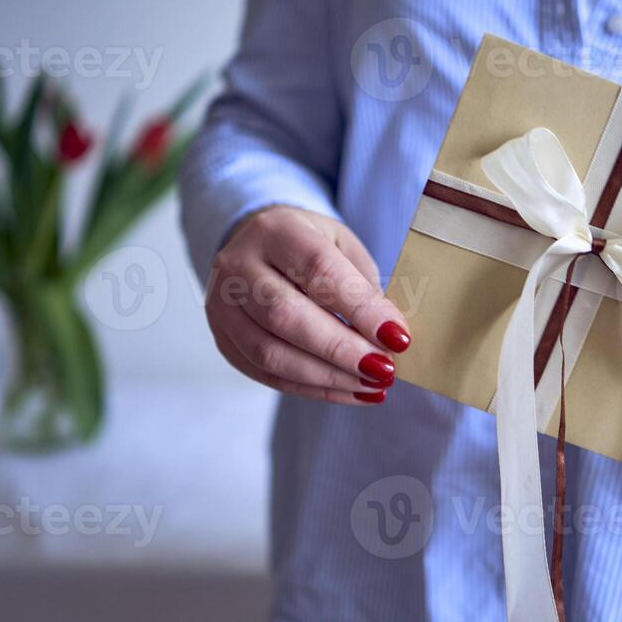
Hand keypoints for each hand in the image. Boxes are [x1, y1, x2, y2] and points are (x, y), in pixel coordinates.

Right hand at [204, 205, 411, 404]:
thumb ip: (363, 286)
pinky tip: (351, 391)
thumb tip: (389, 336)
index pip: (318, 270)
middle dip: (342, 350)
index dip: (360, 308)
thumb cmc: (309, 247)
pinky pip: (267, 375)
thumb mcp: (342, 247)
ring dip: (329, 377)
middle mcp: (238, 265)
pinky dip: (314, 389)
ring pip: (270, 353)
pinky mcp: (224, 341)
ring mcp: (222, 307)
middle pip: (286, 316)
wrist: (255, 245)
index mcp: (275, 230)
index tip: (398, 338)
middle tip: (385, 369)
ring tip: (372, 385)